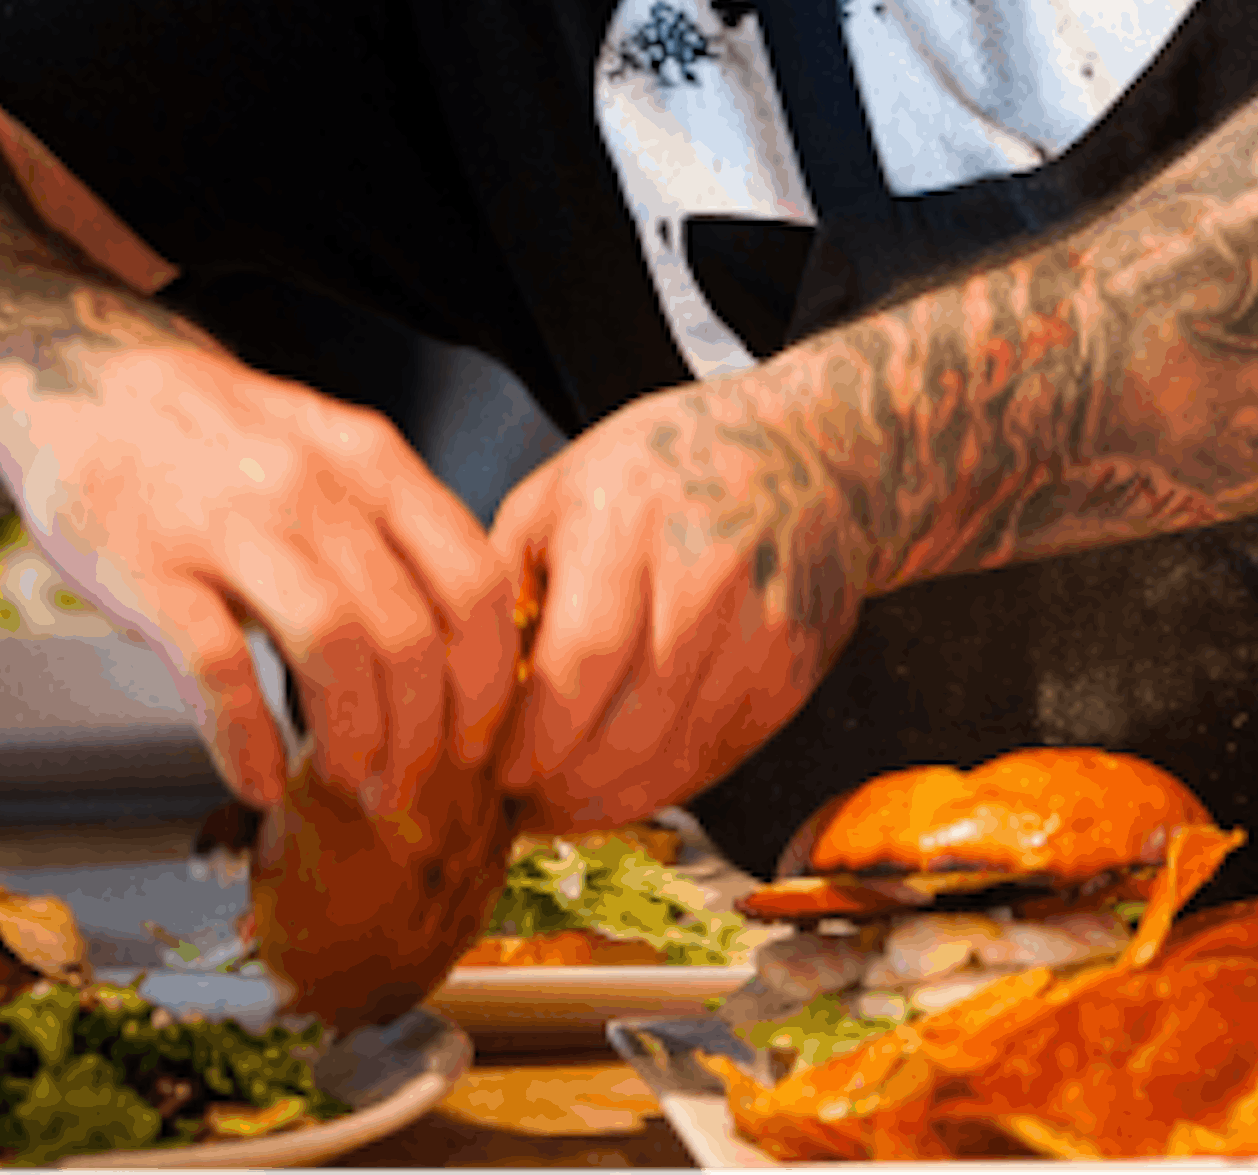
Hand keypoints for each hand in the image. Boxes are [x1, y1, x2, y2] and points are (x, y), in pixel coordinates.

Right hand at [0, 341, 523, 814]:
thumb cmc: (219, 441)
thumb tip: (456, 652)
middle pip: (411, 633)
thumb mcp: (329, 456)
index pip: (473, 583)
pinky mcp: (151, 568)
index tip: (480, 738)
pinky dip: (247, 739)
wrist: (85, 381)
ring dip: (354, 739)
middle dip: (424, 733)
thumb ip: (393, 534)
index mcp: (374, 463)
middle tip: (412, 785)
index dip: (488, 679)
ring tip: (350, 784)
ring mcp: (232, 526)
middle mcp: (315, 489)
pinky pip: (219, 670)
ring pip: (334, 650)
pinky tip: (258, 780)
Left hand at [486, 381, 871, 830]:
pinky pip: (720, 755)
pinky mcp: (794, 668)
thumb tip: (451, 692)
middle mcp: (705, 575)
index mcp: (626, 522)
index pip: (578, 667)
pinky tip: (627, 778)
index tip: (494, 770)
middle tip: (519, 805)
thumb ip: (501, 587)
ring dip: (611, 800)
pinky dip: (667, 782)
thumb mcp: (556, 494)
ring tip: (563, 804)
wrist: (806, 452)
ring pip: (676, 759)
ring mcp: (761, 627)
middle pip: (628, 731)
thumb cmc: (662, 470)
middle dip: (561, 788)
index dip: (531, 741)